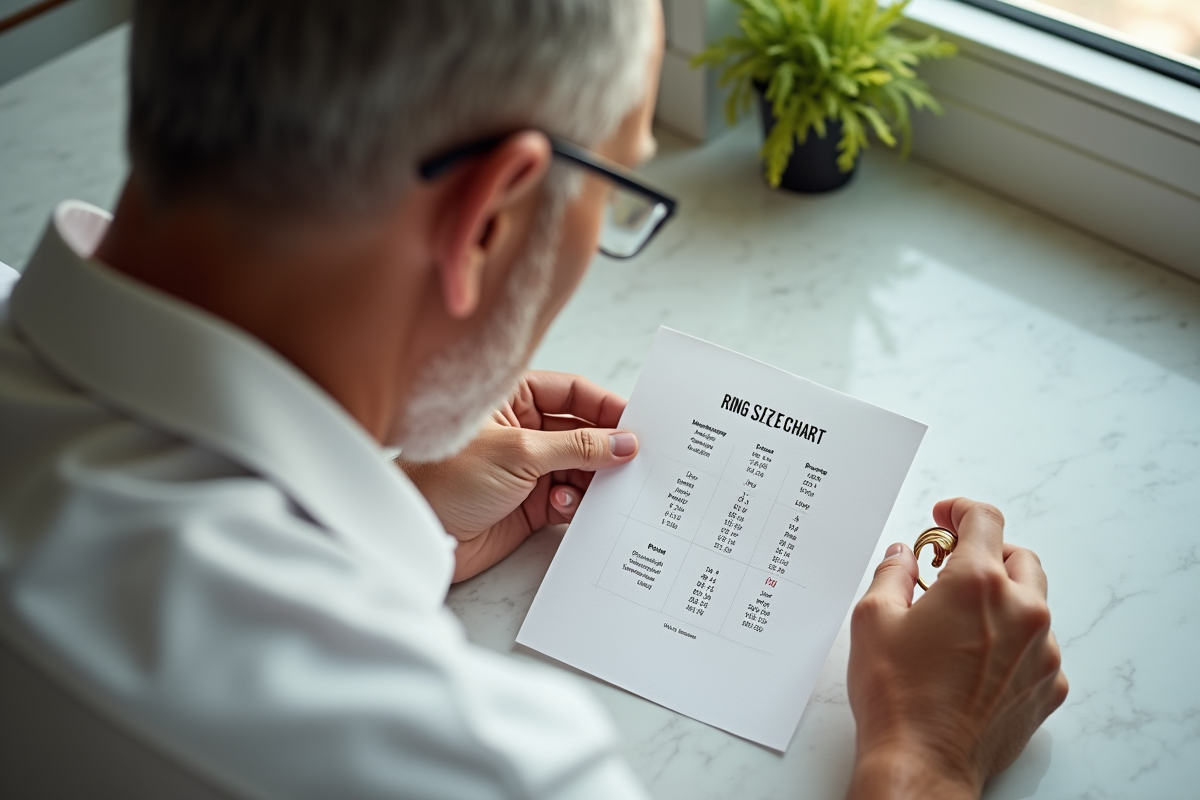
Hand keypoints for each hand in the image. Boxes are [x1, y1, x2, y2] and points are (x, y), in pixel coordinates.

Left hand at [397, 371, 637, 582]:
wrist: (416, 532)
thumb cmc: (446, 478)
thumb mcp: (519, 452)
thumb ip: (576, 446)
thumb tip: (624, 442)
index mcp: (513, 400)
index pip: (572, 393)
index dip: (606, 406)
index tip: (639, 423)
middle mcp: (523, 431)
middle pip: (582, 432)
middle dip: (608, 447)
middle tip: (638, 460)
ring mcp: (527, 469)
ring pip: (580, 468)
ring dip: (595, 479)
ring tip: (610, 488)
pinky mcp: (528, 506)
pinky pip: (569, 499)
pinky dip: (577, 503)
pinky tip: (570, 505)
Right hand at [845, 498, 1067, 799]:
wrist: (923, 761)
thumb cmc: (896, 695)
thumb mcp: (873, 619)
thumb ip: (891, 573)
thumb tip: (903, 555)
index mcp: (977, 583)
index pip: (984, 519)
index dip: (960, 510)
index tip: (945, 517)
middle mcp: (1021, 610)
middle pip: (1017, 556)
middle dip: (985, 553)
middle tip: (949, 569)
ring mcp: (1042, 651)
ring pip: (1033, 601)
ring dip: (1001, 597)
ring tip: (961, 620)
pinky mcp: (1049, 686)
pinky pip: (1039, 646)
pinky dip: (1013, 641)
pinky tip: (978, 658)